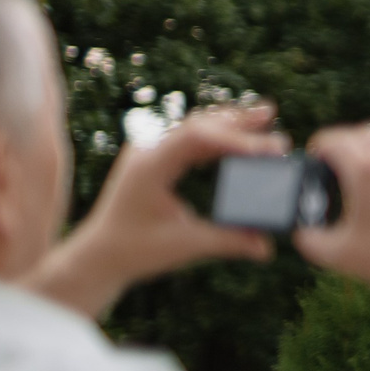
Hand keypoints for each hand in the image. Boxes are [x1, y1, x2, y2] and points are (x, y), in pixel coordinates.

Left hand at [26, 103, 287, 318]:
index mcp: (149, 166)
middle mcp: (147, 151)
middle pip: (197, 123)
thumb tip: (267, 245)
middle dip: (236, 120)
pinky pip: (188, 139)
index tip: (267, 148)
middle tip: (271, 114)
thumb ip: (228, 242)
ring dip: (228, 123)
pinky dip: (216, 137)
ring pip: (194, 127)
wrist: (98, 256)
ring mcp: (149, 153)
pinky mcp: (154, 161)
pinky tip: (237, 139)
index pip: (197, 138)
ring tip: (263, 118)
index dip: (235, 138)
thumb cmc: (134, 251)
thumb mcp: (185, 246)